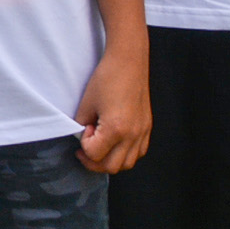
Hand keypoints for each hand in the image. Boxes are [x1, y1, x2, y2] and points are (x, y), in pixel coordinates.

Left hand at [73, 41, 150, 174]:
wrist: (129, 61)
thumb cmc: (106, 78)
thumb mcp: (86, 103)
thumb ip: (82, 124)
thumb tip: (83, 137)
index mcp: (116, 129)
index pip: (95, 154)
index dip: (84, 144)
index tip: (84, 128)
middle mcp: (132, 135)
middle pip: (112, 167)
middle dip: (94, 162)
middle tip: (85, 149)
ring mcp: (142, 132)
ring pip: (127, 163)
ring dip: (111, 160)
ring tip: (100, 147)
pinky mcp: (147, 127)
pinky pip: (138, 152)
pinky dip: (125, 154)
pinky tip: (115, 142)